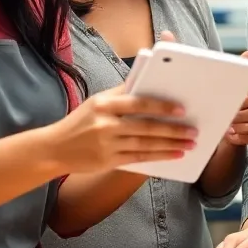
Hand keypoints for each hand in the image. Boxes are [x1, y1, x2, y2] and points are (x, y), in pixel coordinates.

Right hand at [49, 85, 196, 173]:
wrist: (54, 148)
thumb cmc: (81, 121)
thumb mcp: (97, 102)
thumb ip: (122, 94)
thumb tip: (150, 86)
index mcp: (104, 103)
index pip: (138, 103)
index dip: (161, 106)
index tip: (181, 109)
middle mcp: (105, 124)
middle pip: (146, 126)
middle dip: (172, 129)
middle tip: (193, 130)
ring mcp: (106, 144)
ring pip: (145, 144)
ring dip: (170, 145)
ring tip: (189, 144)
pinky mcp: (107, 161)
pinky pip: (138, 158)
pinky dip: (158, 157)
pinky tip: (173, 155)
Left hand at [225, 51, 247, 146]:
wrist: (225, 118)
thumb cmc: (230, 96)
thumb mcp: (232, 81)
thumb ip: (241, 67)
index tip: (236, 101)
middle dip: (243, 114)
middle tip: (229, 115)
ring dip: (240, 126)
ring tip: (228, 124)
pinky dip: (239, 136)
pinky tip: (231, 133)